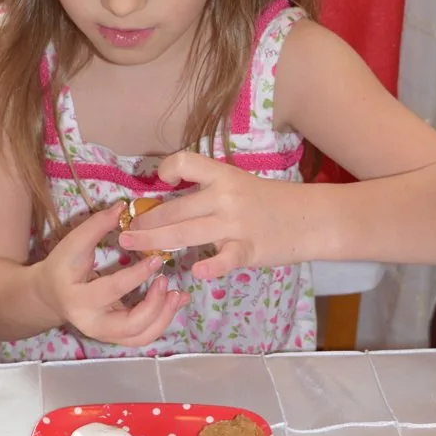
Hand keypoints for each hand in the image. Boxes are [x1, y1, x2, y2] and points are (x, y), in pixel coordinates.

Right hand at [39, 202, 189, 346]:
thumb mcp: (73, 243)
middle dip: (155, 305)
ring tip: (178, 293)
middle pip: (131, 326)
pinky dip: (163, 319)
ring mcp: (106, 334)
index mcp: (78, 299)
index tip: (156, 258)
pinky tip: (175, 300)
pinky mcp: (117, 336)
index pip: (112, 289)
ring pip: (142, 336)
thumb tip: (123, 207)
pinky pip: (144, 335)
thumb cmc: (63, 265)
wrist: (51, 294)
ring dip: (165, 316)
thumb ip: (96, 225)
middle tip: (165, 280)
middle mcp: (92, 324)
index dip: (137, 275)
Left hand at [118, 152, 303, 279]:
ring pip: (186, 233)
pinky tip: (196, 273)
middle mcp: (225, 197)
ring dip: (155, 241)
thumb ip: (209, 190)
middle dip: (145, 221)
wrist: (310, 218)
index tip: (157, 182)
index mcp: (223, 176)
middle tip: (126, 232)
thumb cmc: (270, 202)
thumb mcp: (239, 184)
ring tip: (133, 247)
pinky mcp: (248, 249)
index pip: (187, 163)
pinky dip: (211, 267)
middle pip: (175, 209)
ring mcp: (236, 224)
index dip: (168, 169)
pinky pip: (225, 259)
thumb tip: (169, 199)